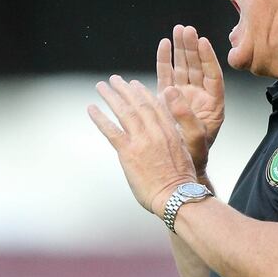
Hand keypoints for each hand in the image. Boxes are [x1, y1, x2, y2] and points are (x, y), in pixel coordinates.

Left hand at [88, 75, 196, 216]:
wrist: (177, 196)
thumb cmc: (182, 180)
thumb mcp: (186, 152)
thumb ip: (172, 138)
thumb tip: (162, 134)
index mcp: (170, 131)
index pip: (155, 105)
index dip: (143, 92)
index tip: (135, 84)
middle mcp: (156, 131)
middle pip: (138, 103)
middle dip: (125, 89)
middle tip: (114, 79)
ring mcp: (142, 140)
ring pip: (124, 111)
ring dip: (111, 96)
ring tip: (101, 86)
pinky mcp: (128, 152)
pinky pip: (111, 130)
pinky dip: (100, 117)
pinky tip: (91, 108)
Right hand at [157, 24, 224, 179]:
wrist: (181, 167)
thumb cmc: (193, 156)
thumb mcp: (193, 138)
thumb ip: (184, 116)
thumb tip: (172, 92)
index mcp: (213, 106)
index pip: (213, 76)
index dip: (208, 59)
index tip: (203, 42)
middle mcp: (200, 97)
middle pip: (198, 67)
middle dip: (192, 48)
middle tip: (187, 30)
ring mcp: (184, 96)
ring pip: (183, 67)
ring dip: (180, 49)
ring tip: (177, 30)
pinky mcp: (168, 98)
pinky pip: (167, 74)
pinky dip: (165, 60)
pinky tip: (164, 45)